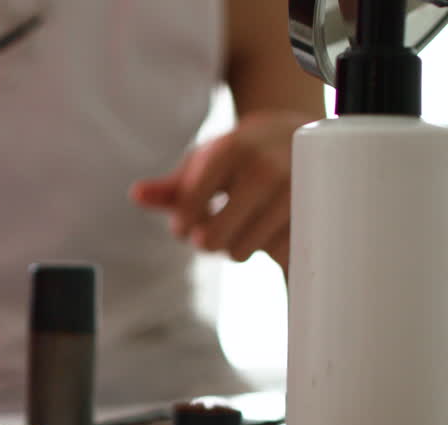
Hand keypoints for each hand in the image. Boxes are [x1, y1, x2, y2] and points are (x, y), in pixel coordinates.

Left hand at [131, 111, 314, 269]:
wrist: (303, 139)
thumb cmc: (242, 155)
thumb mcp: (206, 161)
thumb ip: (170, 185)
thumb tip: (136, 195)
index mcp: (232, 149)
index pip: (189, 206)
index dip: (181, 225)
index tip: (183, 227)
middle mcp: (266, 168)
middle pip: (212, 239)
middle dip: (206, 240)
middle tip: (212, 231)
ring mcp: (296, 193)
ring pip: (241, 252)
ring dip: (235, 246)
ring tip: (244, 225)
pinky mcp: (317, 215)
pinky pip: (274, 256)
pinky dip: (267, 249)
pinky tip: (271, 227)